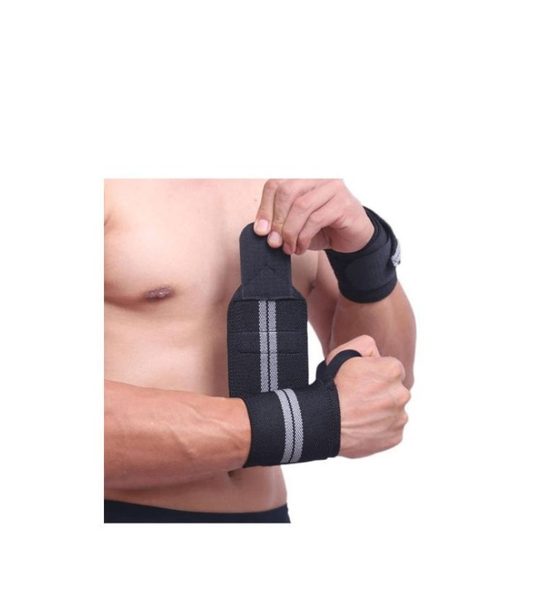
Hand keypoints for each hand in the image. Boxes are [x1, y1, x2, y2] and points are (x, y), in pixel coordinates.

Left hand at [253, 179, 373, 254]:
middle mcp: (318, 176)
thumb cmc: (323, 228)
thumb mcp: (296, 223)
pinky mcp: (343, 203)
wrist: (353, 238)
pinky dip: (303, 237)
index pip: (275, 184)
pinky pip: (315, 219)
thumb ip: (280, 220)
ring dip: (290, 232)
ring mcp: (332, 187)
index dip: (265, 208)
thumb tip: (261, 229)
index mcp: (303, 176)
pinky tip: (301, 248)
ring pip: (300, 206)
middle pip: (286, 191)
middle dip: (276, 221)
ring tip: (288, 248)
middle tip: (274, 242)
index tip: (260, 231)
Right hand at [327, 335, 410, 458]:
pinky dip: (380, 429)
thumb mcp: (343, 352)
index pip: (392, 369)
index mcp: (393, 370)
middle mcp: (401, 393)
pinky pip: (391, 430)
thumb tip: (377, 354)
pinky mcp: (395, 437)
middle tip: (359, 398)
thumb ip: (367, 345)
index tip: (361, 381)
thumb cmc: (332, 387)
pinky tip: (363, 426)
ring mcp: (399, 417)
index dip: (375, 374)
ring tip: (359, 413)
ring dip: (381, 411)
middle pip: (395, 390)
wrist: (324, 421)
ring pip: (394, 410)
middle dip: (381, 392)